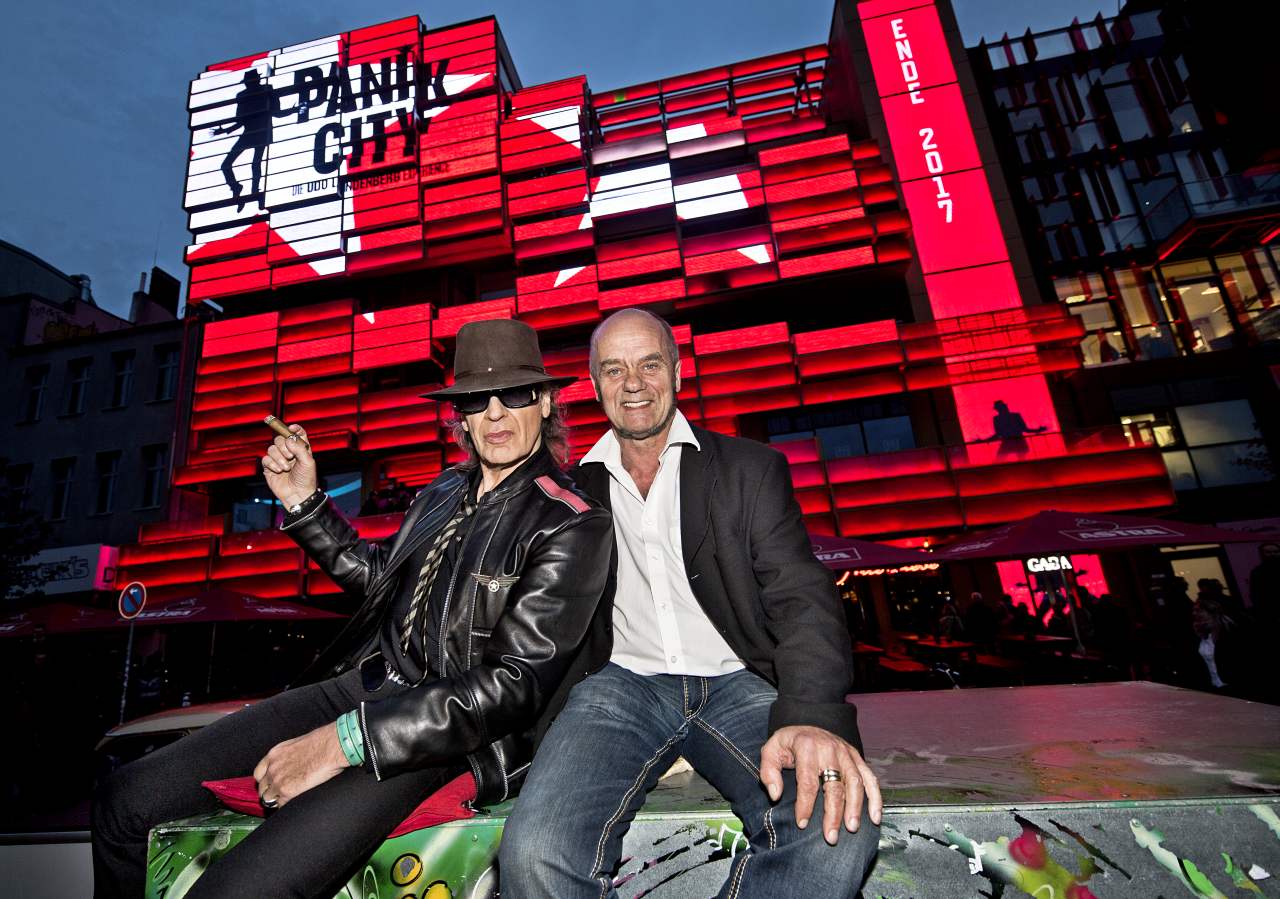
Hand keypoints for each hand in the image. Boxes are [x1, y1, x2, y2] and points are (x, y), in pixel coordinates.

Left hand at [253, 722, 348, 808]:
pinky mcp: (287, 792)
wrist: (330, 747)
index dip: (265, 781)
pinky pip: (281, 805)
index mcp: (274, 755)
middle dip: (270, 792)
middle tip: (280, 795)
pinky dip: (286, 805)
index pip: (258, 774)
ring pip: (268, 799)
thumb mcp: (297, 745)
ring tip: (288, 799)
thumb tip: (293, 763)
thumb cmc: (321, 742)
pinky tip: (295, 801)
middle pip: (262, 788)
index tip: (271, 785)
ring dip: (277, 800)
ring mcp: (278, 781)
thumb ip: (288, 756)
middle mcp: (272, 768)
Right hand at [261, 424, 316, 507]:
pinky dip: (272, 464)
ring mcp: (278, 459)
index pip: (296, 433)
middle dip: (284, 446)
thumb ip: (299, 448)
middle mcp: (289, 452)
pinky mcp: (269, 467)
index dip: (293, 428)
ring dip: (279, 457)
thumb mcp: (307, 462)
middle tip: (291, 457)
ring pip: (272, 448)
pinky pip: (265, 459)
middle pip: (280, 438)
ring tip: (286, 468)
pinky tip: (278, 471)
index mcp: (300, 448)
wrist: (298, 494)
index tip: (291, 428)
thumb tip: (289, 438)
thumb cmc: (306, 479)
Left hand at [759, 725, 881, 844]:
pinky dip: (876, 798)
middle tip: (831, 837)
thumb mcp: (771, 750)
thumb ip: (769, 771)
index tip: (802, 824)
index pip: (808, 781)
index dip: (805, 804)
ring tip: (851, 828)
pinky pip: (870, 778)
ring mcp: (846, 752)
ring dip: (855, 808)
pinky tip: (875, 816)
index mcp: (807, 746)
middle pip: (834, 785)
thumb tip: (775, 795)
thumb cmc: (788, 744)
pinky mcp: (857, 757)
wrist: (807, 725)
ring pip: (855, 783)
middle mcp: (830, 749)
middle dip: (833, 814)